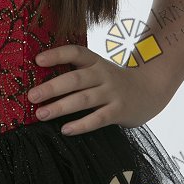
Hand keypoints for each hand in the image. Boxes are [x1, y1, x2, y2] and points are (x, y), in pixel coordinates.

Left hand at [27, 44, 172, 135]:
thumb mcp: (99, 70)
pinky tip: (66, 130)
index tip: (37, 60)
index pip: (75, 52)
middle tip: (31, 96)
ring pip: (84, 99)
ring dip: (61, 107)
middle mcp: (103, 74)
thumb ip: (77, 72)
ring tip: (41, 114)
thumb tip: (40, 82)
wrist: (151, 90)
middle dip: (52, 87)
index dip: (57, 54)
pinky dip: (81, 125)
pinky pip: (99, 119)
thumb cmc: (113, 82)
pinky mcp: (119, 111)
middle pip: (76, 79)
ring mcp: (112, 93)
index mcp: (95, 61)